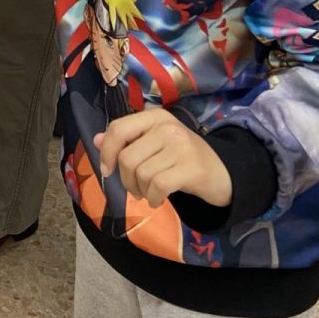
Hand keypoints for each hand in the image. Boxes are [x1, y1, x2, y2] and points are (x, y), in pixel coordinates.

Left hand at [95, 109, 231, 208]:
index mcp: (156, 117)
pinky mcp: (191, 167)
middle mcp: (168, 127)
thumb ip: (127, 141)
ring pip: (141, 174)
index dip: (107, 151)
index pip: (119, 128)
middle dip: (126, 180)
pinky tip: (157, 199)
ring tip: (149, 193)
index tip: (107, 170)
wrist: (222, 172)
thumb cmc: (182, 158)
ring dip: (140, 191)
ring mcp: (181, 146)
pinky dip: (153, 198)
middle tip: (136, 188)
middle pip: (128, 158)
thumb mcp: (154, 144)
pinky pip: (157, 186)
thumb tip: (96, 140)